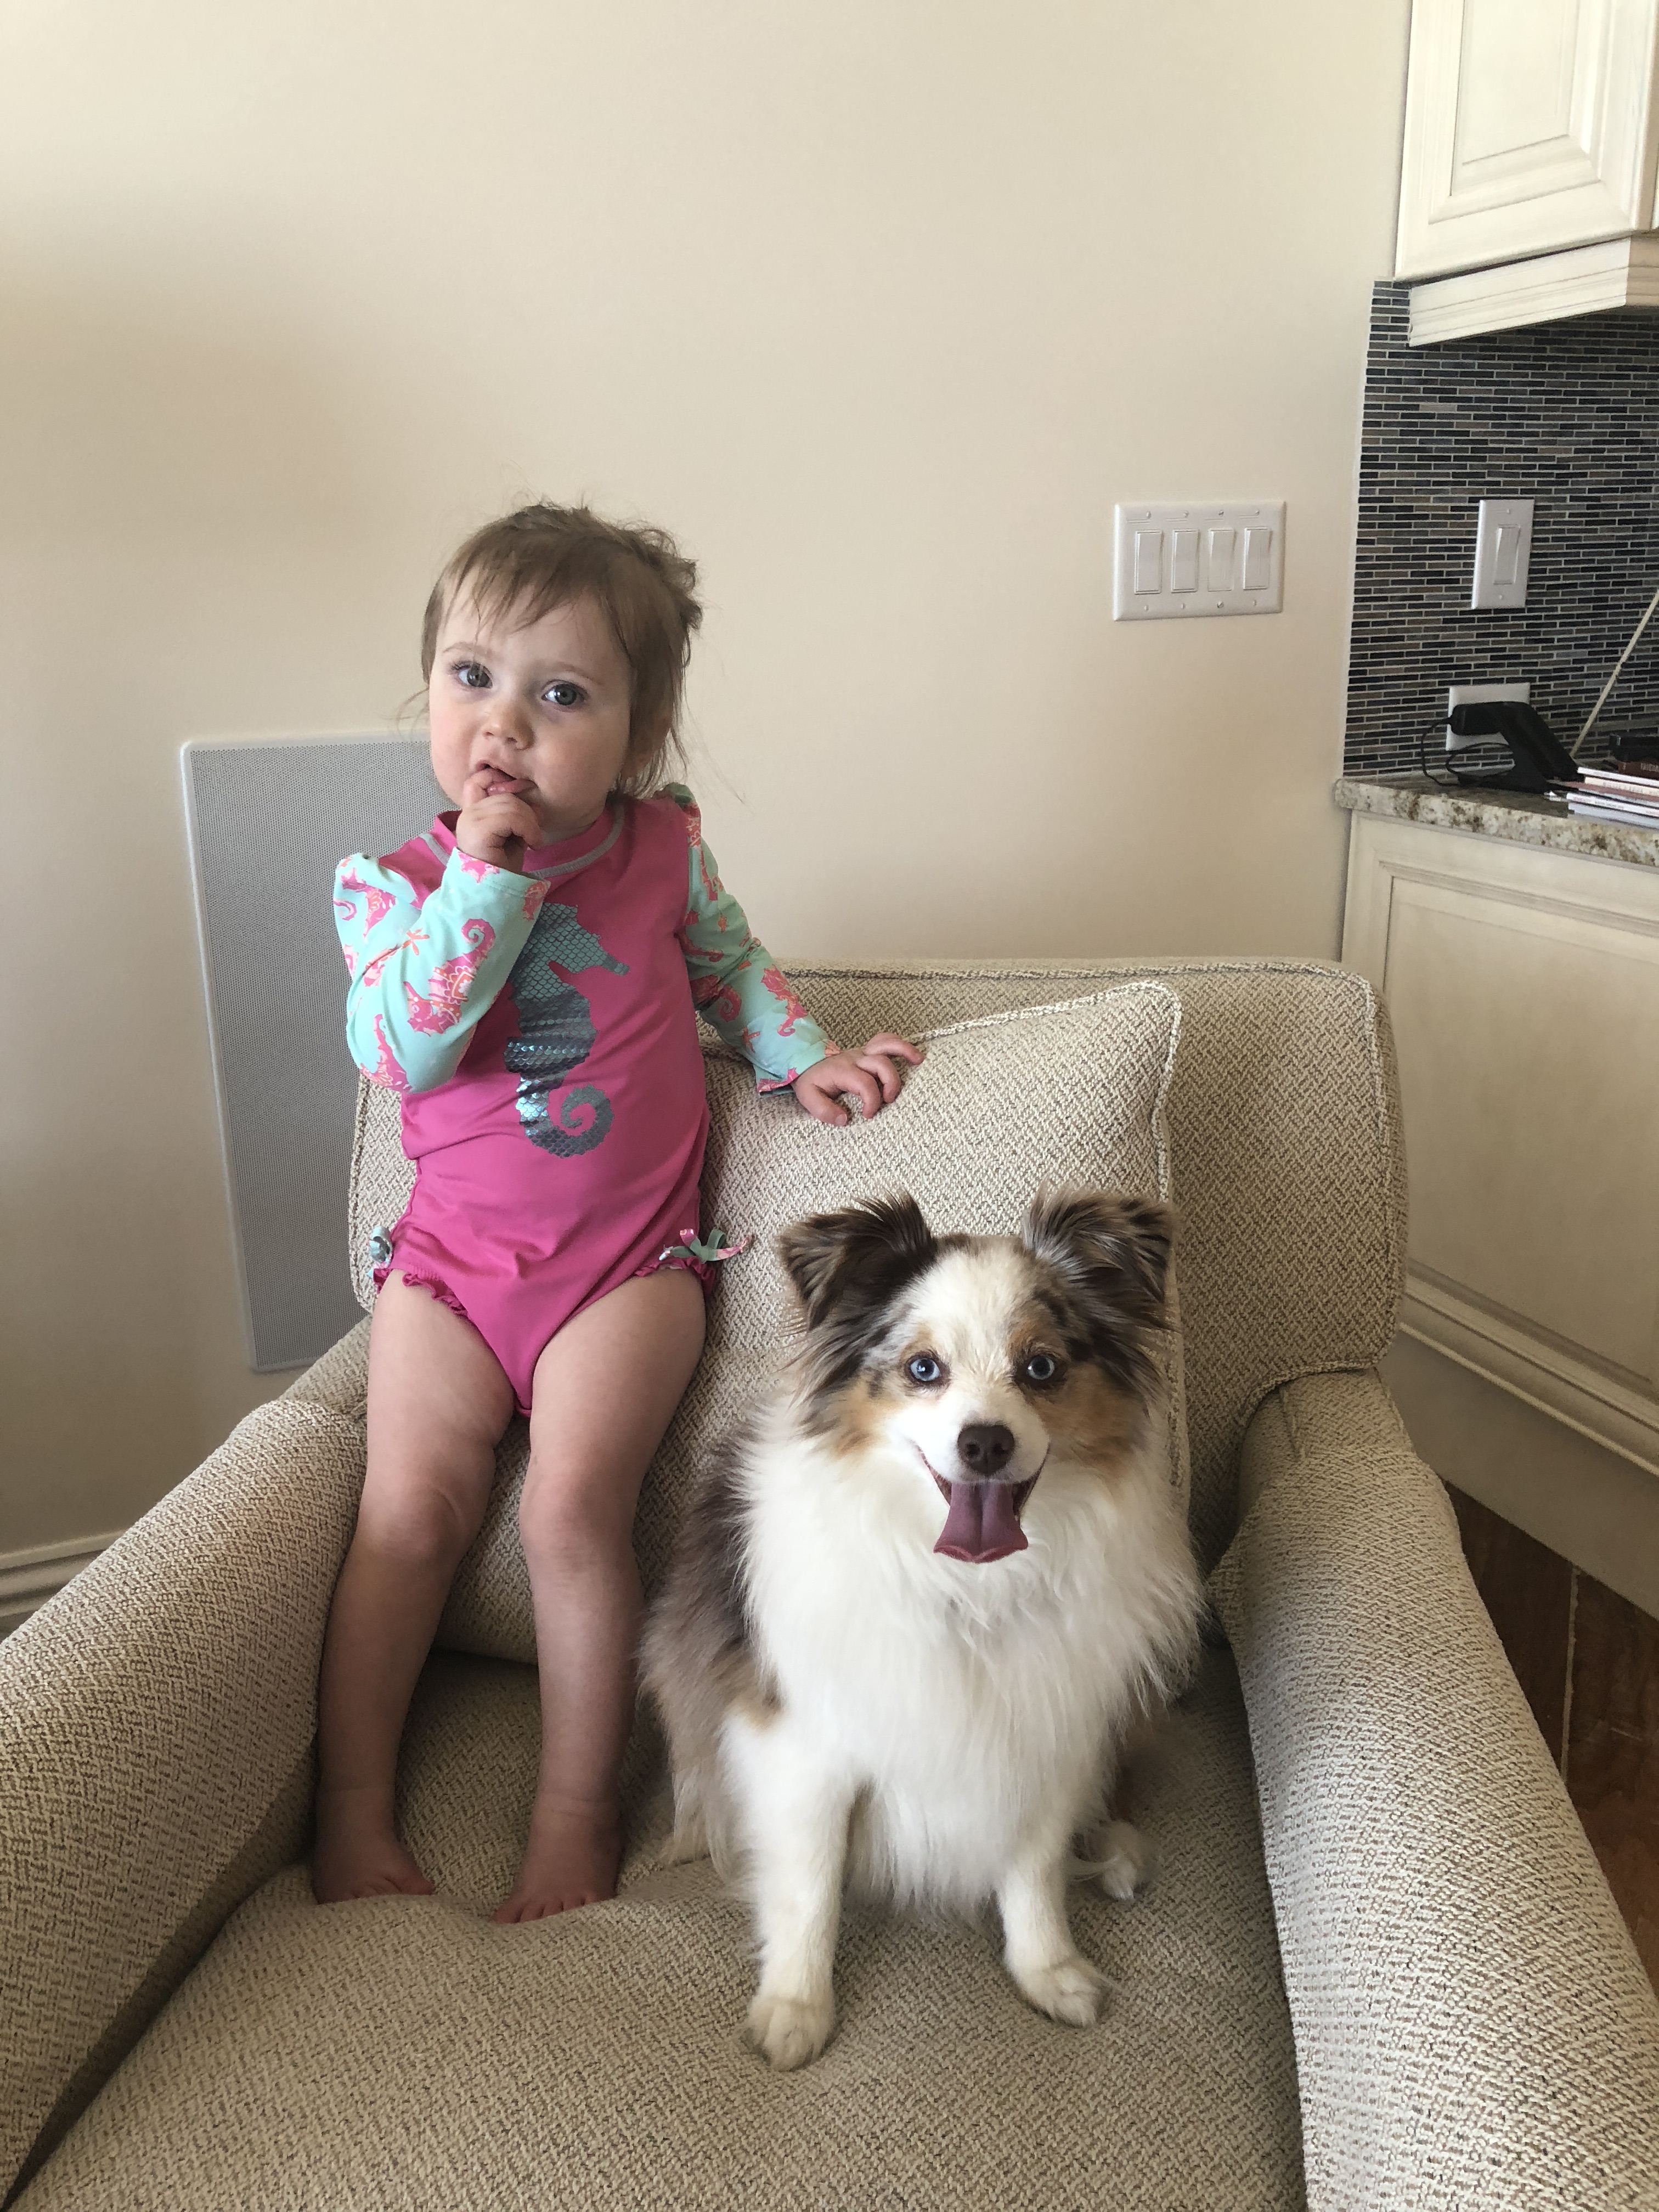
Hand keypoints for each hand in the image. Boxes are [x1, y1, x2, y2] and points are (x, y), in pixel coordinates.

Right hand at [455, 767, 544, 873]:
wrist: (493, 893)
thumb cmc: (502, 867)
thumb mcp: (513, 836)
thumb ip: (519, 817)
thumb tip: (536, 804)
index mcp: (473, 812)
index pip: (478, 781)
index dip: (497, 777)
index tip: (520, 790)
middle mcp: (468, 813)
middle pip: (505, 795)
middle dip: (527, 813)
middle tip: (534, 835)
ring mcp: (471, 820)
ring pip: (511, 805)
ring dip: (530, 824)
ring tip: (534, 842)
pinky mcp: (479, 829)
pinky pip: (511, 817)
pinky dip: (528, 829)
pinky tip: (532, 845)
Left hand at [793, 1034, 922, 1126]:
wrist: (806, 1062)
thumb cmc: (812, 1082)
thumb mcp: (809, 1098)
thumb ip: (824, 1110)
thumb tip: (843, 1119)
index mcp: (842, 1071)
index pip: (864, 1083)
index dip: (872, 1101)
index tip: (869, 1114)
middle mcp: (855, 1058)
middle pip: (880, 1063)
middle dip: (890, 1083)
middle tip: (889, 1101)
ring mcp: (862, 1052)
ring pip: (886, 1044)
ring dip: (904, 1051)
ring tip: (918, 1061)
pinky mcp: (867, 1051)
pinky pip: (885, 1040)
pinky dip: (899, 1044)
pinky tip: (912, 1053)